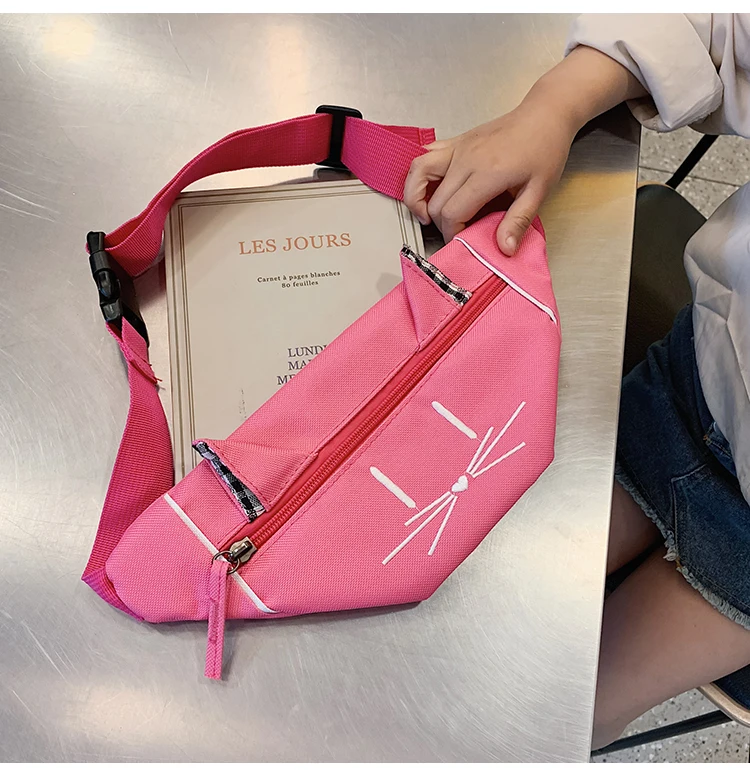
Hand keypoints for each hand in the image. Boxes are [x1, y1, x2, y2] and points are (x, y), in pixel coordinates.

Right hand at [404, 101, 576, 254]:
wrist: (544, 114)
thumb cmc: (545, 150)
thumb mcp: (539, 190)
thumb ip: (519, 221)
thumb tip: (505, 249)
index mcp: (487, 174)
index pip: (452, 212)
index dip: (452, 233)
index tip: (463, 240)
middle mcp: (466, 159)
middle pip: (435, 201)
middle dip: (440, 224)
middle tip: (456, 231)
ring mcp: (458, 147)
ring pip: (417, 173)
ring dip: (415, 197)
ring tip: (426, 213)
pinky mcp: (455, 141)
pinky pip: (424, 155)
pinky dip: (417, 175)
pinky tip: (428, 188)